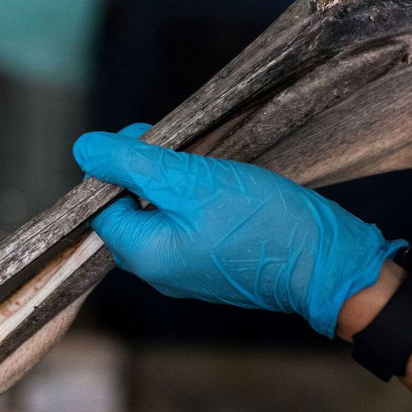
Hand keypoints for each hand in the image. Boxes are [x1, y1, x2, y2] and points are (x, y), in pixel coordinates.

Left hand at [72, 124, 404, 336]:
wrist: (327, 261)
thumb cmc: (262, 222)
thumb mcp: (193, 180)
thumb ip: (133, 164)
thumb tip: (84, 150)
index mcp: (145, 255)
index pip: (101, 206)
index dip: (117, 165)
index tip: (152, 140)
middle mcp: (160, 271)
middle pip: (130, 210)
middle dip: (148, 172)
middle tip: (181, 147)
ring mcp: (189, 271)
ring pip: (162, 215)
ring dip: (176, 184)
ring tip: (206, 164)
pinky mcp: (216, 264)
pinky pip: (189, 227)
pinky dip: (198, 201)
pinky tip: (222, 186)